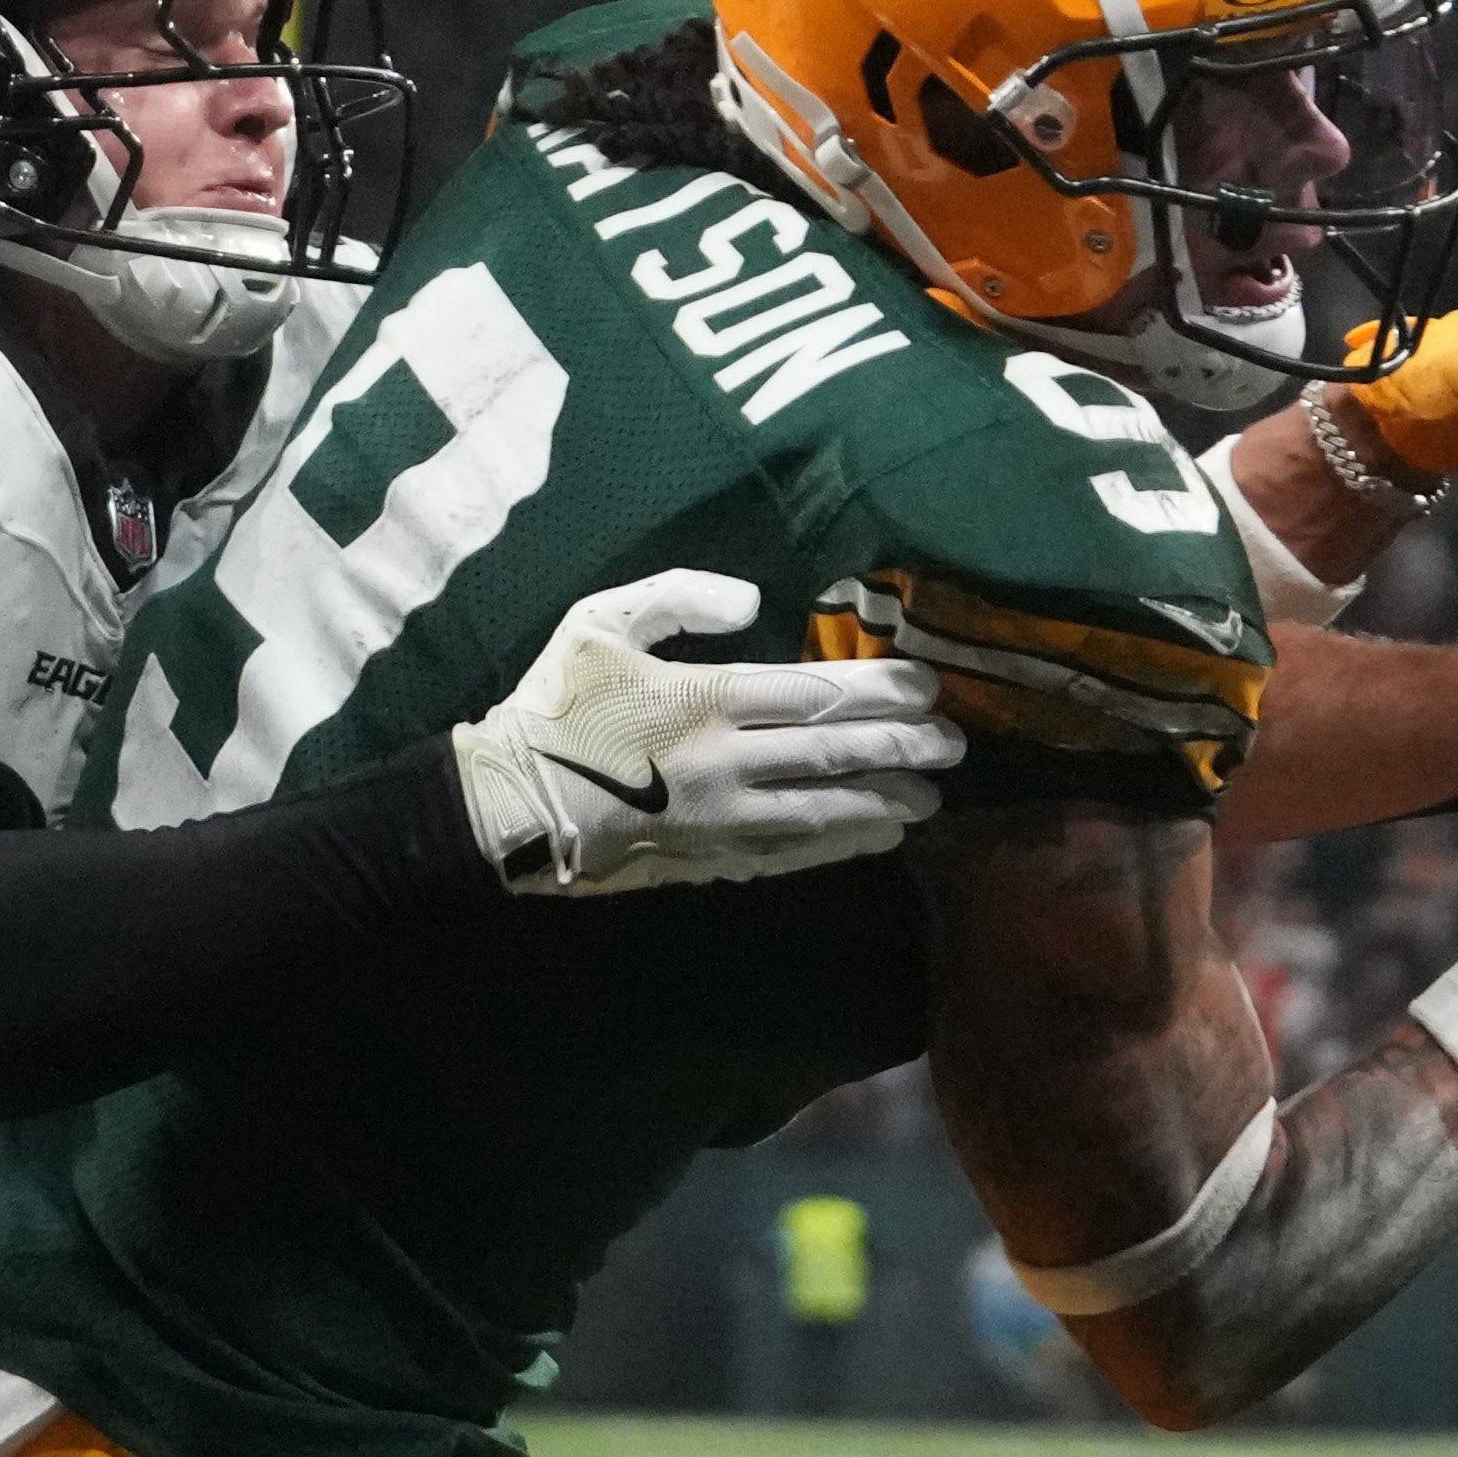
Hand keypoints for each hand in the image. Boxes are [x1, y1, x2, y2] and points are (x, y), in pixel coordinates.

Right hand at [448, 571, 963, 898]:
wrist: (504, 807)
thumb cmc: (552, 707)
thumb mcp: (598, 622)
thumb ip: (677, 596)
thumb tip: (753, 602)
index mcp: (704, 698)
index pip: (819, 692)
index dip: (884, 690)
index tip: (928, 686)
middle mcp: (725, 762)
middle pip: (836, 751)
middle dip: (904, 746)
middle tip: (953, 743)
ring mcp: (721, 819)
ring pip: (825, 809)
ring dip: (886, 801)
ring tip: (932, 795)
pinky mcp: (708, 859)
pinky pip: (792, 854)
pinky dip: (842, 845)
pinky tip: (878, 837)